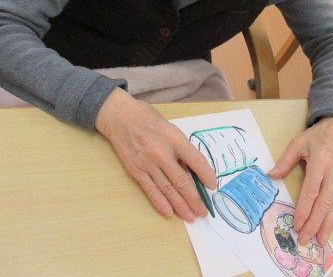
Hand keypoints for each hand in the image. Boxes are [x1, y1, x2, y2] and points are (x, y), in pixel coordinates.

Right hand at [95, 88, 216, 221]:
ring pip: (167, 189)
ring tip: (190, 217)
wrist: (120, 116)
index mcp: (174, 138)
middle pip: (182, 180)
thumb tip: (192, 170)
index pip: (196, 161)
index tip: (212, 186)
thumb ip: (181, 148)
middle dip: (194, 199)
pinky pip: (150, 189)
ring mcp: (147, 163)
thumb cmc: (148, 119)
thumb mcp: (171, 128)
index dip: (206, 175)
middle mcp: (161, 152)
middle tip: (203, 211)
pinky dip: (160, 202)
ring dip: (180, 205)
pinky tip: (169, 213)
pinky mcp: (136, 170)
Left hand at [268, 117, 332, 245]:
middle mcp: (332, 174)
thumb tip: (271, 175)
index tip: (297, 224)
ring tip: (321, 241)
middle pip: (323, 203)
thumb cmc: (318, 135)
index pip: (311, 191)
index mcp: (319, 163)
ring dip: (328, 224)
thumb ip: (285, 160)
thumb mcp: (298, 142)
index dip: (304, 209)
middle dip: (314, 224)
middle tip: (305, 239)